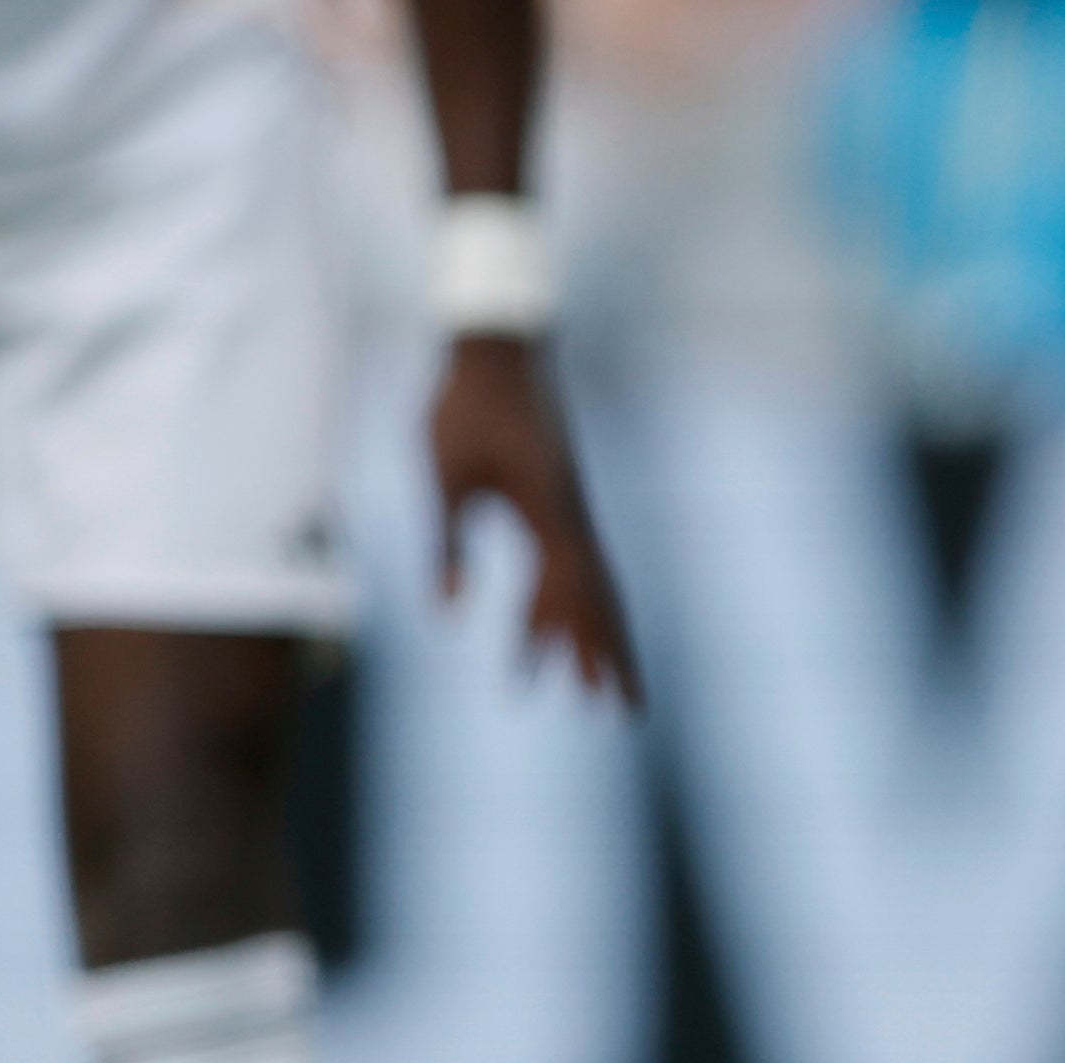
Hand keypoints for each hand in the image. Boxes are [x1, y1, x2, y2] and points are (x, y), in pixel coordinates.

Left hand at [431, 335, 637, 702]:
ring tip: (606, 687)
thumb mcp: (442, 473)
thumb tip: (447, 613)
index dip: (541, 641)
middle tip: (622, 712)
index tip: (521, 685)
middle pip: (599, 600)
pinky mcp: (567, 504)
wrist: (499, 348)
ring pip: (599, 587)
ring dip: (604, 637)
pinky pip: (585, 565)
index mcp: (547, 512)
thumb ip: (444, 543)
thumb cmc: (462, 406)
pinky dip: (585, 603)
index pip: (555, 592)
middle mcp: (573, 518)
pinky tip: (571, 624)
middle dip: (609, 657)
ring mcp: (575, 512)